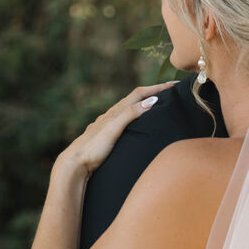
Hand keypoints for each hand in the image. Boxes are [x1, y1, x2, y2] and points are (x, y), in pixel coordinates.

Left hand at [57, 82, 177, 175]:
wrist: (74, 163)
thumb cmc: (93, 147)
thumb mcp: (113, 128)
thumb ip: (130, 114)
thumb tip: (152, 101)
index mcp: (115, 111)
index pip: (140, 94)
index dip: (157, 88)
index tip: (174, 85)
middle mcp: (112, 115)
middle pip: (135, 99)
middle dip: (153, 93)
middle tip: (170, 92)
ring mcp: (108, 125)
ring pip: (129, 109)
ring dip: (144, 104)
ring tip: (158, 105)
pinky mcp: (106, 136)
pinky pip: (124, 121)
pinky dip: (135, 116)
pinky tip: (136, 124)